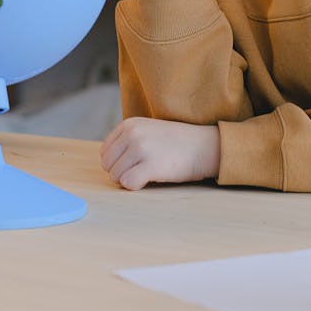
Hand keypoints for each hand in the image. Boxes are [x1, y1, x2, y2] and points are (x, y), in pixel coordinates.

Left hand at [100, 117, 220, 189]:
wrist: (205, 146)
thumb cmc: (176, 143)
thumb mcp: (147, 130)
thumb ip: (127, 141)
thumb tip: (107, 163)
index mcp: (129, 124)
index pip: (105, 152)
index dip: (117, 163)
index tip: (135, 163)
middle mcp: (132, 134)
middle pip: (108, 165)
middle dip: (121, 173)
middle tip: (142, 170)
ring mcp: (141, 148)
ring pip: (116, 176)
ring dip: (129, 180)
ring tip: (149, 173)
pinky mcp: (151, 165)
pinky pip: (127, 183)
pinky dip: (136, 186)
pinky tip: (150, 180)